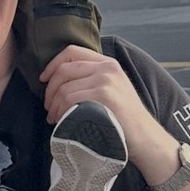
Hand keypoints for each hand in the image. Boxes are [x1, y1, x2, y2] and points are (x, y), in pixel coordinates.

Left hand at [39, 46, 171, 173]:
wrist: (146, 138)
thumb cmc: (125, 120)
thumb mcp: (113, 89)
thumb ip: (92, 79)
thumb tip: (59, 81)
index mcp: (108, 63)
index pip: (72, 51)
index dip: (52, 64)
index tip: (43, 79)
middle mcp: (107, 68)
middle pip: (64, 69)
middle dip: (49, 90)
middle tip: (48, 107)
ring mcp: (106, 81)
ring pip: (64, 88)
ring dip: (54, 105)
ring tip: (54, 118)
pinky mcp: (103, 96)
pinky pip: (70, 100)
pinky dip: (60, 112)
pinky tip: (61, 122)